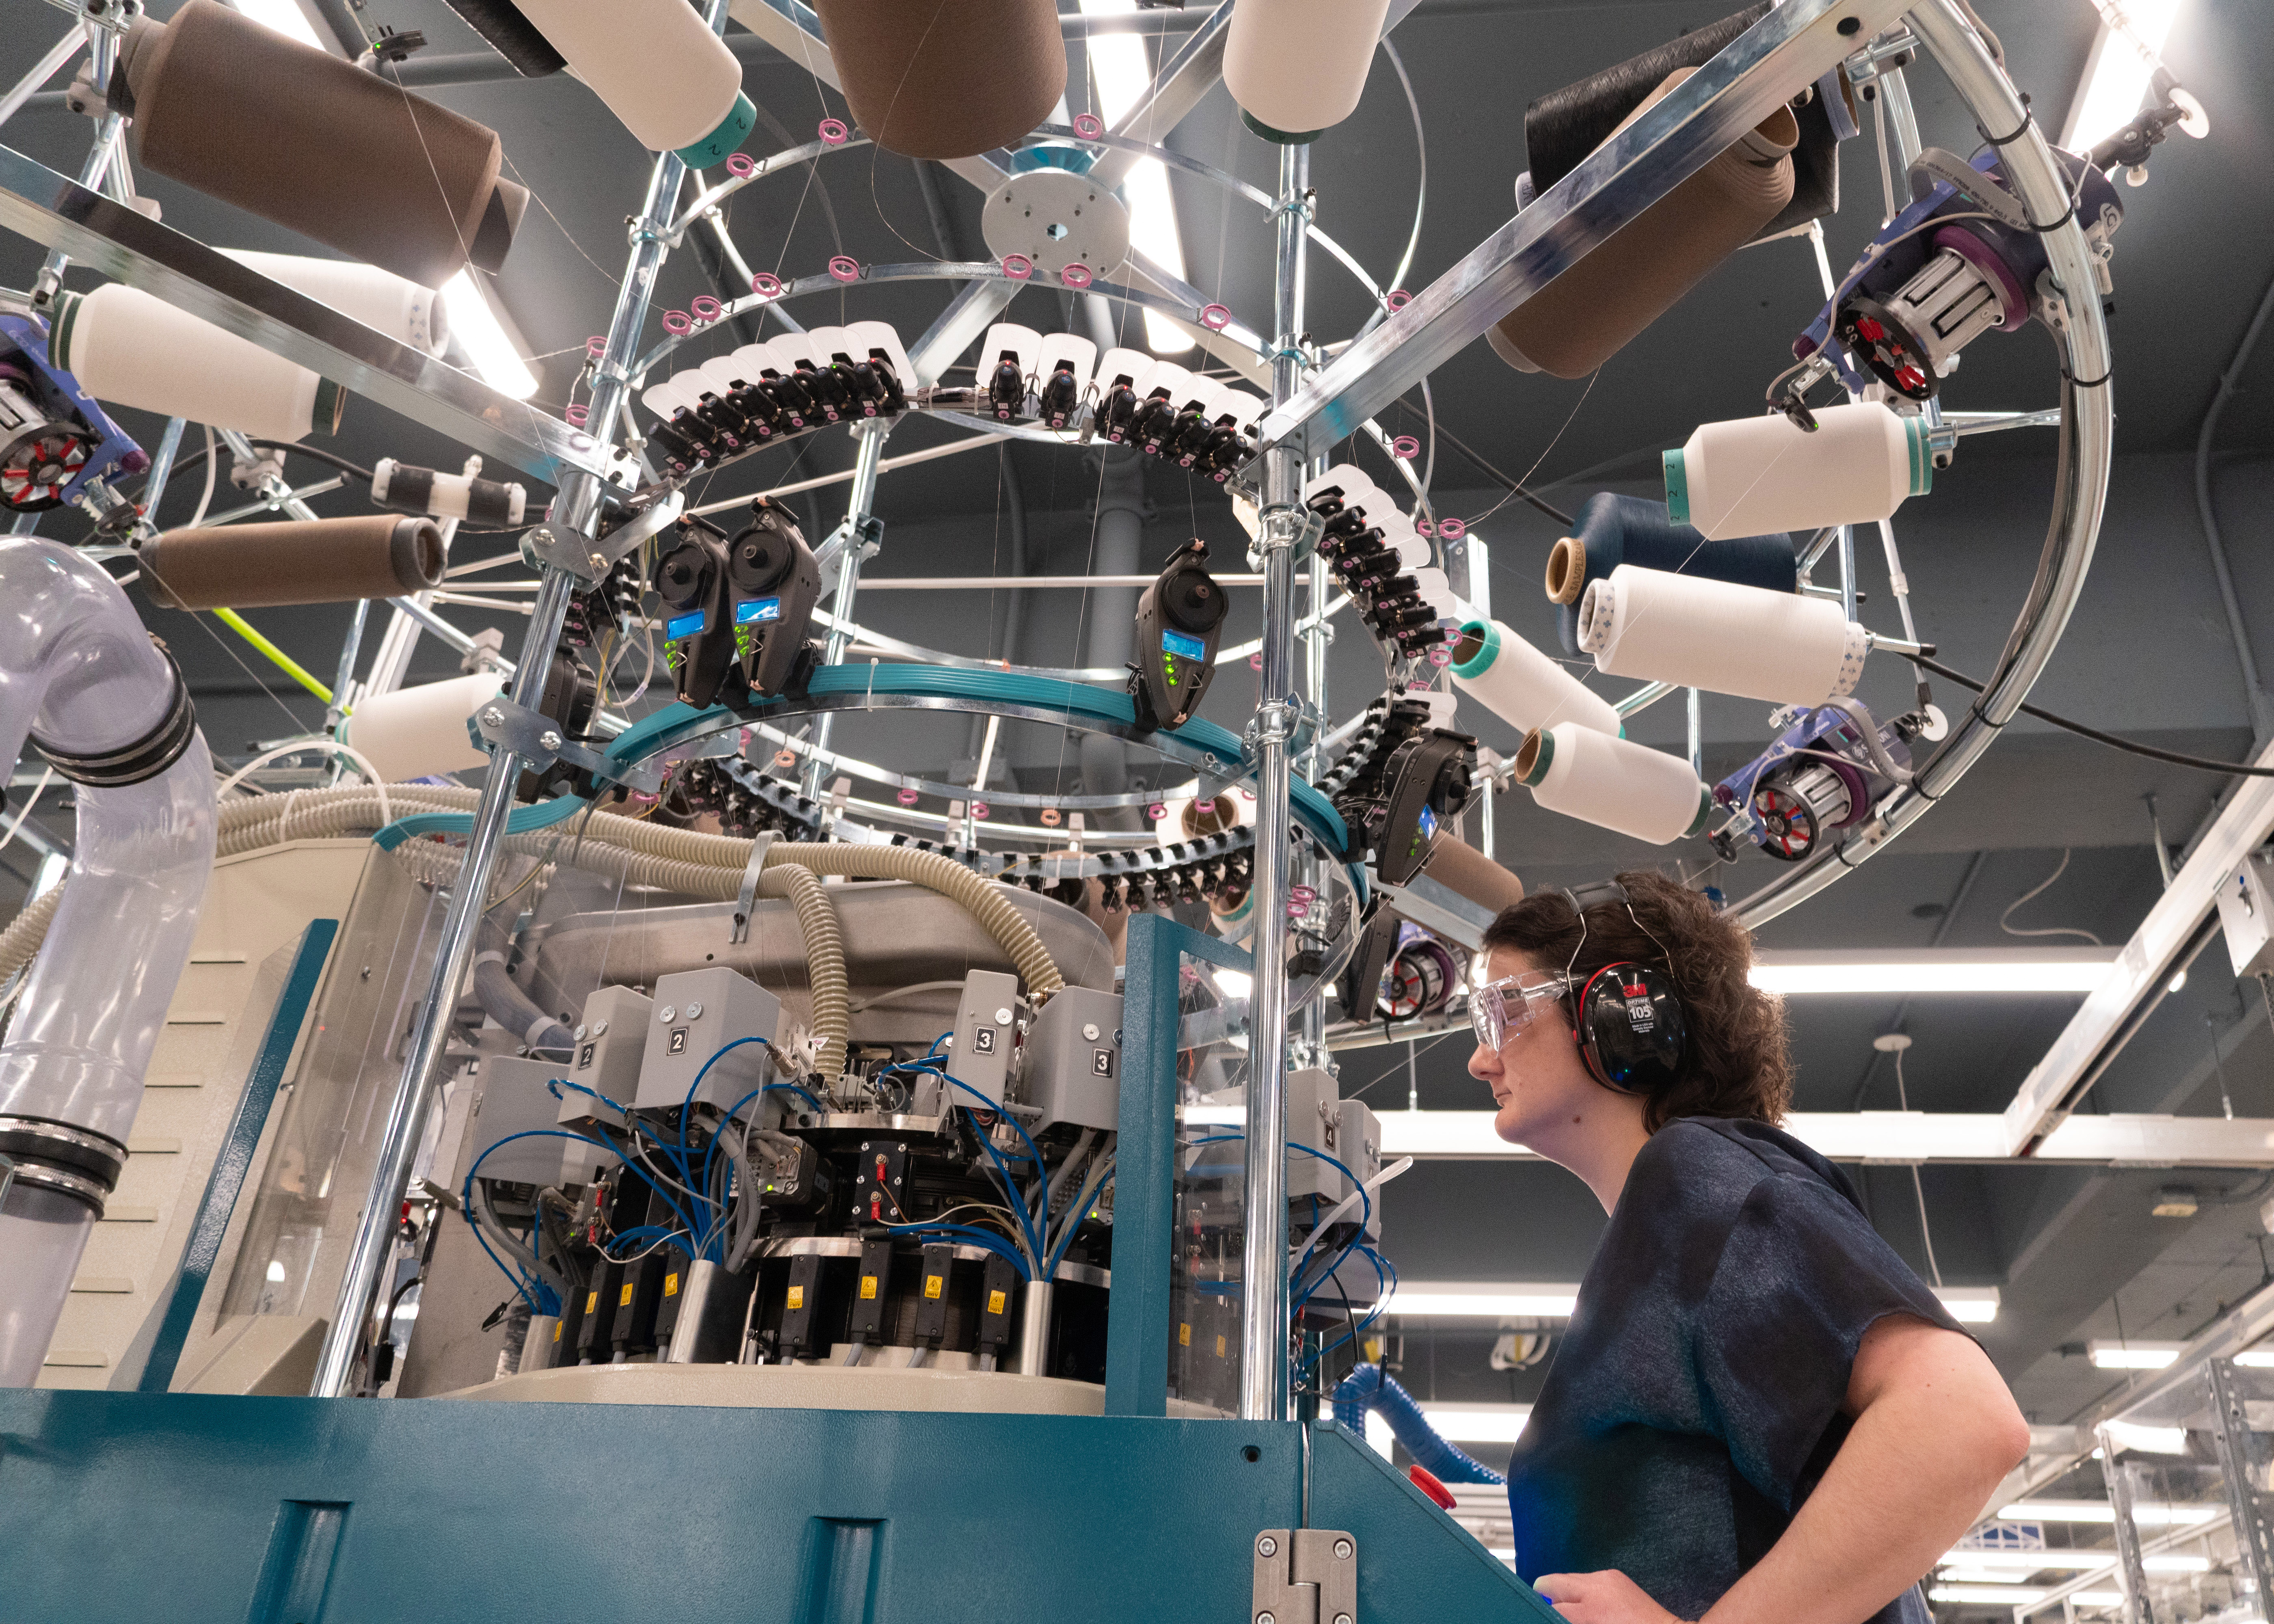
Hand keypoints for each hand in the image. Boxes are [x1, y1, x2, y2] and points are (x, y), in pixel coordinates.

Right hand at [1534, 1570, 1687, 1623]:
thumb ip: (1569, 1619)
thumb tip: (1554, 1614)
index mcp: (1591, 1609)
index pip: (1551, 1606)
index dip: (1541, 1612)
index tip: (1539, 1615)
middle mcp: (1596, 1586)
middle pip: (1552, 1583)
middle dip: (1545, 1598)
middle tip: (1548, 1613)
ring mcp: (1606, 1578)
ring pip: (1568, 1580)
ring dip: (1564, 1595)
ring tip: (1572, 1613)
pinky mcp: (1614, 1576)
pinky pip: (1587, 1581)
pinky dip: (1582, 1593)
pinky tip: (1589, 1608)